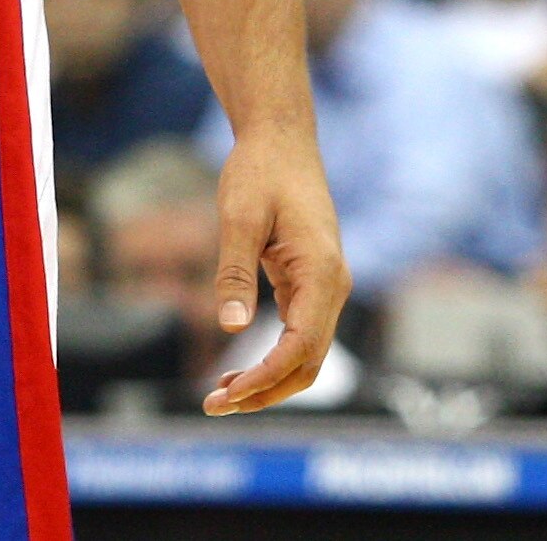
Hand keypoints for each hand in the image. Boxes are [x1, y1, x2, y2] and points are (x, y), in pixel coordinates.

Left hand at [202, 125, 346, 415]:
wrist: (280, 140)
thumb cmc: (259, 172)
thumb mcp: (238, 216)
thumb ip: (235, 271)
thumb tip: (232, 328)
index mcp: (321, 272)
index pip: (302, 346)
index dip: (266, 377)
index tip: (229, 394)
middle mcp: (332, 286)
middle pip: (309, 362)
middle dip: (266, 391)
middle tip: (214, 405)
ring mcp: (324, 287)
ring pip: (306, 354)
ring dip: (268, 381)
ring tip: (221, 396)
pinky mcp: (310, 283)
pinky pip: (298, 334)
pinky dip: (271, 359)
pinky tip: (238, 370)